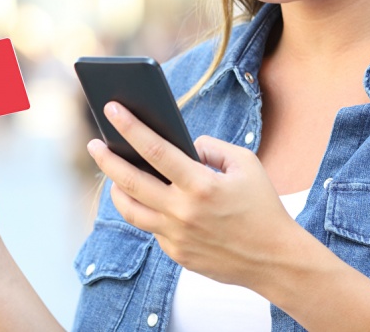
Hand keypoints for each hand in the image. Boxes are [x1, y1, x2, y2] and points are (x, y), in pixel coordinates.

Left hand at [87, 102, 299, 289]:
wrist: (275, 260)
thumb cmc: (262, 205)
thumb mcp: (245, 164)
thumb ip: (211, 147)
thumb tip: (182, 145)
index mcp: (201, 185)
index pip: (154, 150)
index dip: (129, 127)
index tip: (111, 108)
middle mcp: (183, 212)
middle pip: (129, 182)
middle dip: (107, 159)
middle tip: (94, 144)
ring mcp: (176, 236)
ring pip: (131, 210)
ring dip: (117, 189)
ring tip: (113, 174)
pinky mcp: (176, 254)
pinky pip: (153, 227)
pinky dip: (150, 210)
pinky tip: (150, 199)